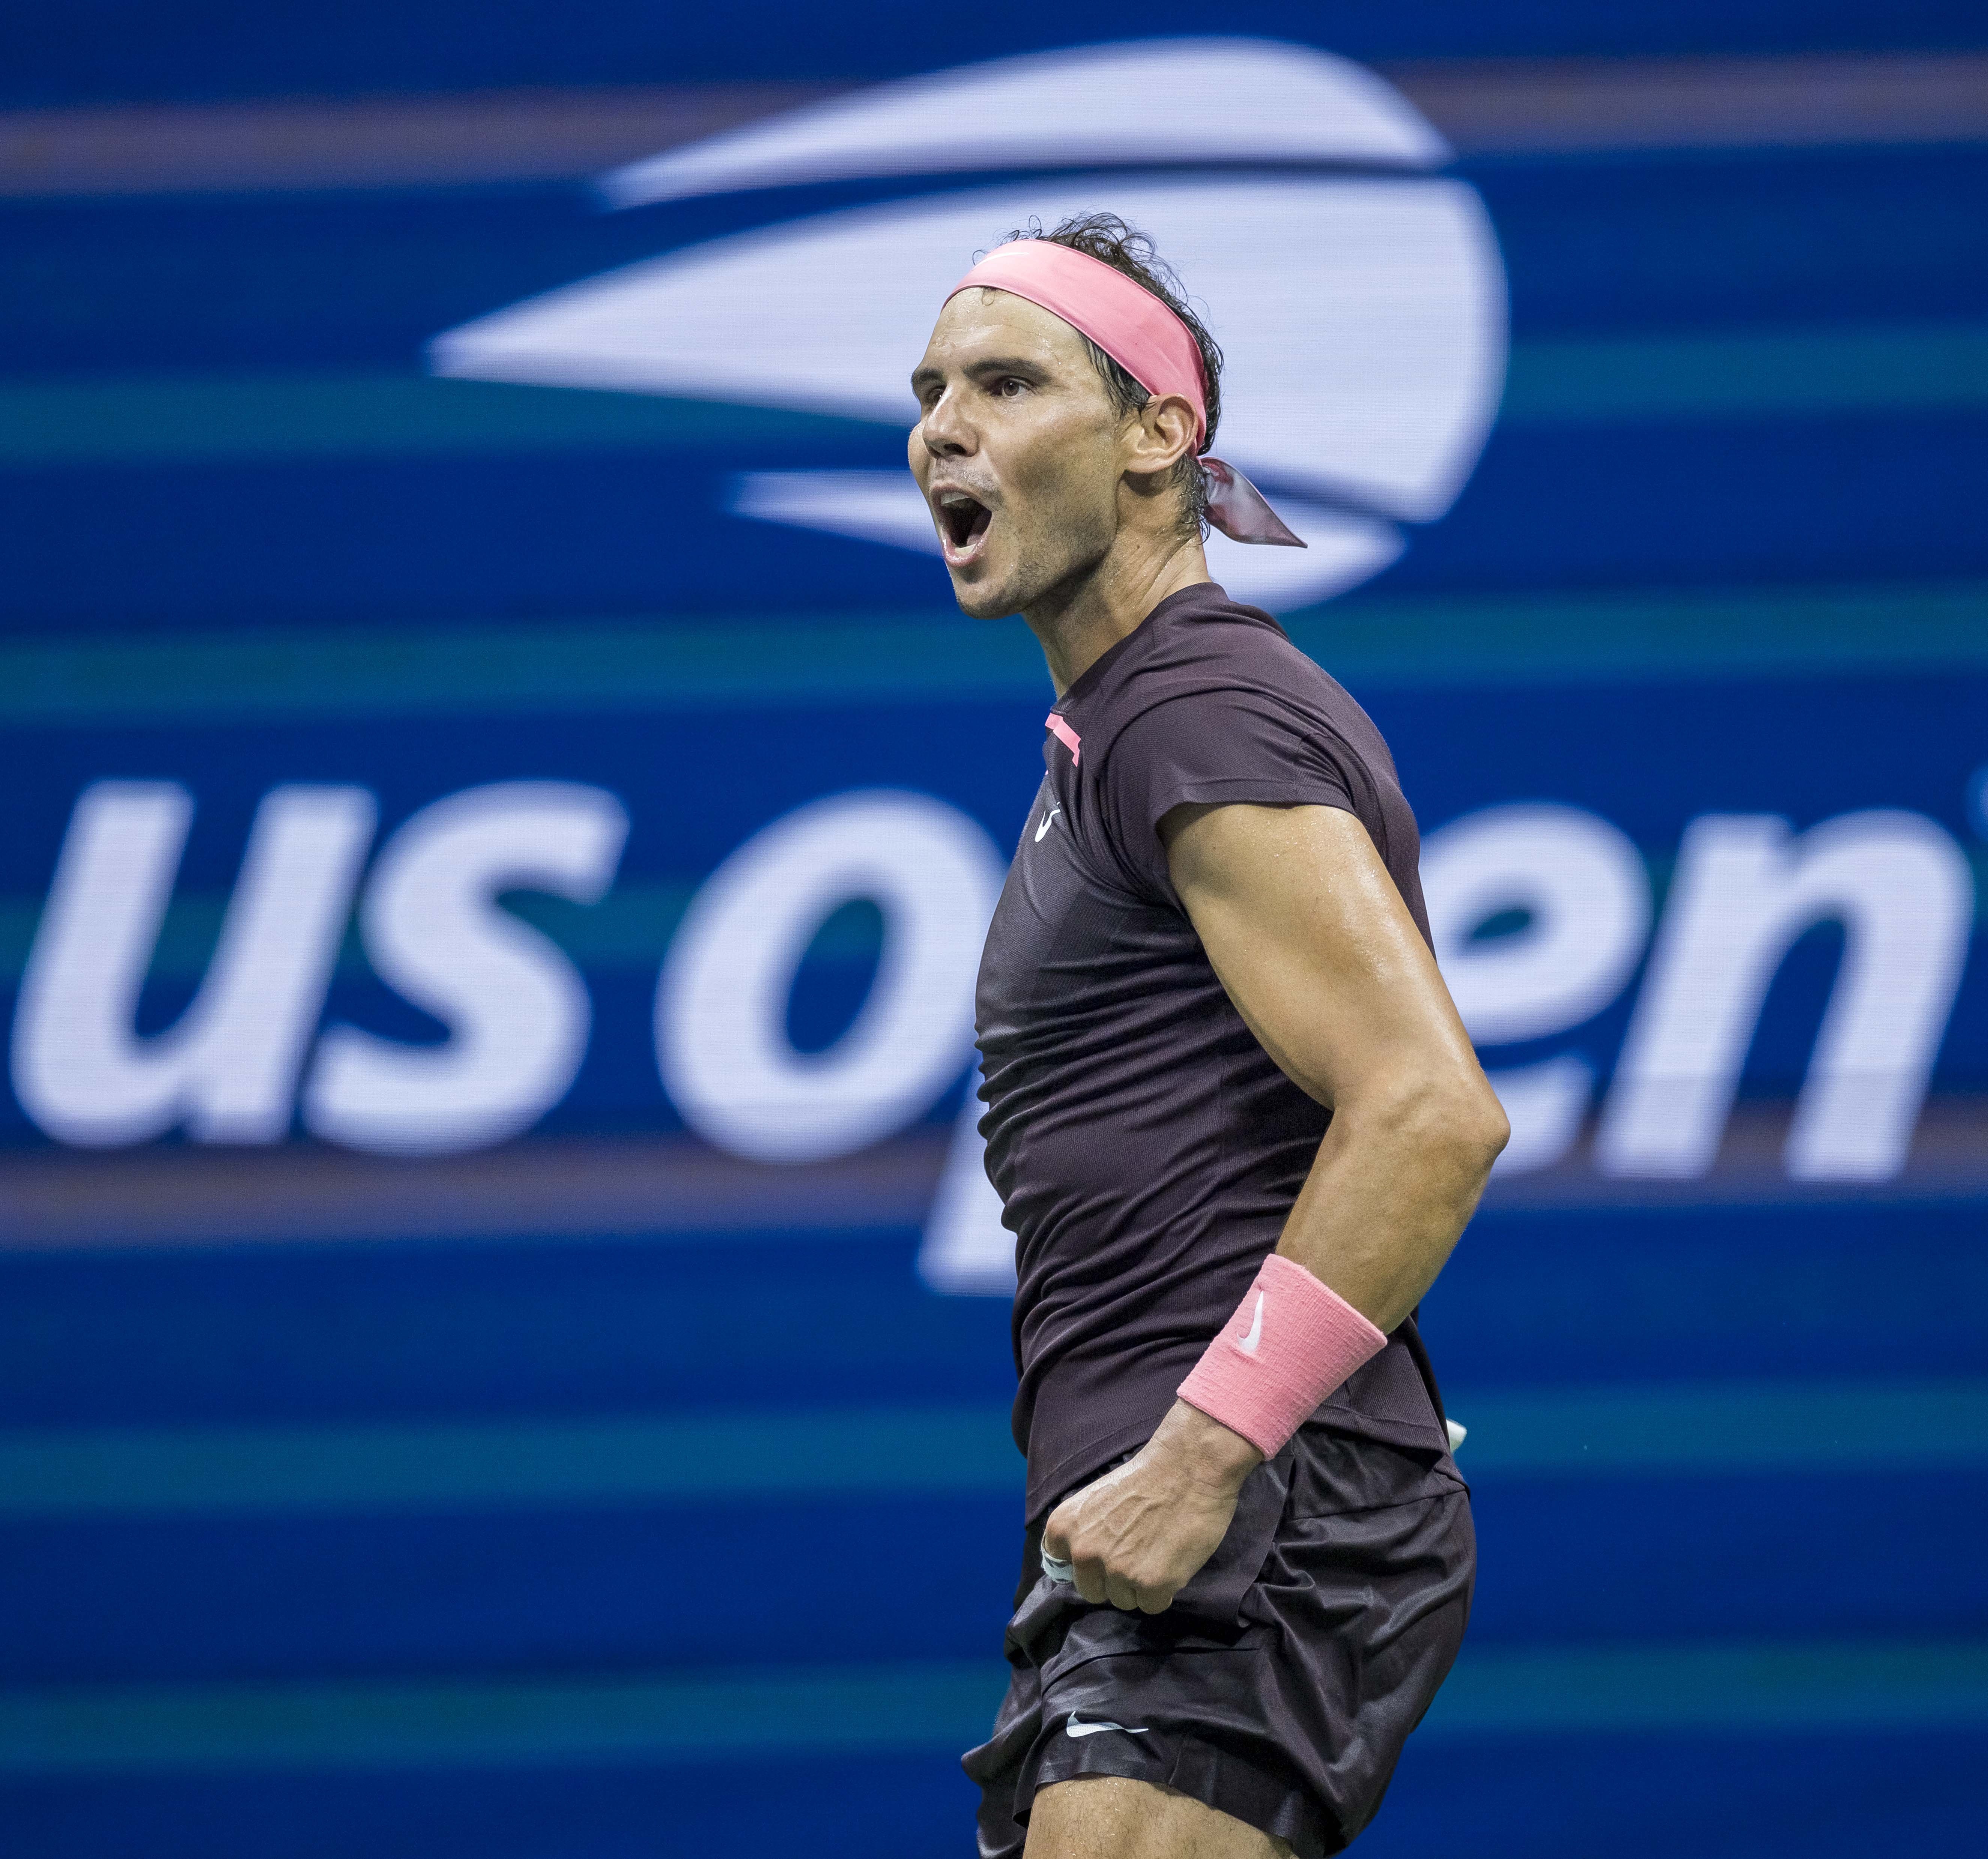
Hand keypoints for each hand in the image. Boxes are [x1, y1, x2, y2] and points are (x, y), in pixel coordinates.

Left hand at [1041, 1402, 1263, 1612]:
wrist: (1189, 1466)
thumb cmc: (1147, 1476)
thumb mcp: (1096, 1500)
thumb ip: (1084, 1531)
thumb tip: (1080, 1562)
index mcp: (1064, 1527)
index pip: (1061, 1565)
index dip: (1088, 1561)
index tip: (1106, 1548)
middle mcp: (1083, 1553)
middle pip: (1093, 1590)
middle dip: (1114, 1579)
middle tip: (1138, 1552)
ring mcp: (1116, 1571)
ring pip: (1124, 1600)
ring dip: (1140, 1586)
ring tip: (1158, 1553)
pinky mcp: (1150, 1585)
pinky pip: (1152, 1606)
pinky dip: (1164, 1591)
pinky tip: (1173, 1563)